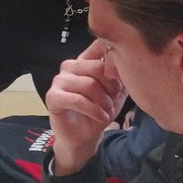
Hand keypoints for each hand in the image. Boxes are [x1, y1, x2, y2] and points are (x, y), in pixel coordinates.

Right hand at [45, 40, 126, 175]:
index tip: (121, 79)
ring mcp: (59, 80)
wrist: (84, 137)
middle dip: (111, 86)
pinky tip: (101, 117)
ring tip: (108, 111)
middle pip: (97, 67)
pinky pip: (77, 100)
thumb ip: (121, 74)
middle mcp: (70, 66)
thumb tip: (130, 59)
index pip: (99, 45)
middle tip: (115, 100)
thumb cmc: (99, 111)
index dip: (114, 60)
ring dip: (103, 101)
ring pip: (89, 84)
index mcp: (85, 60)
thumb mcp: (116, 92)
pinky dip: (93, 110)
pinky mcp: (53, 97)